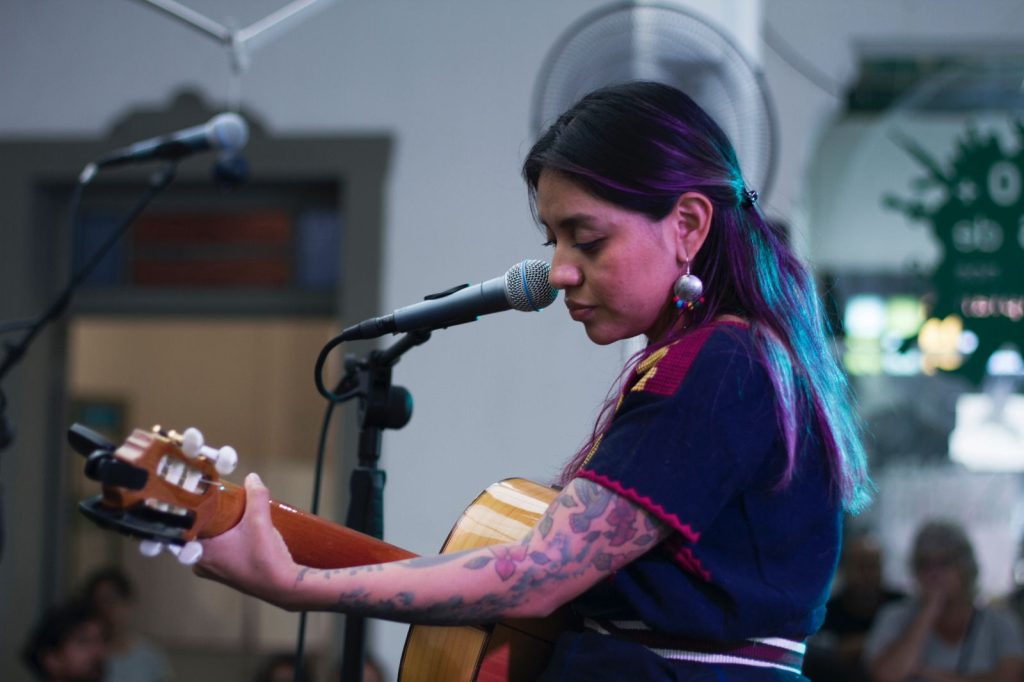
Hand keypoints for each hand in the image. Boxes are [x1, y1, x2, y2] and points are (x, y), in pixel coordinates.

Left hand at [194, 473, 300, 609]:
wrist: (285, 586)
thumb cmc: (266, 559)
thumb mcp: (261, 520)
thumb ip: (255, 495)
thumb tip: (252, 478)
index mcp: (201, 553)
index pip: (183, 526)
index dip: (191, 508)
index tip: (198, 494)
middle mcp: (201, 564)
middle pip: (197, 532)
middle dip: (208, 516)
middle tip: (217, 499)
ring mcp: (213, 571)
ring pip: (208, 542)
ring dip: (219, 528)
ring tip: (231, 511)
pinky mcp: (226, 574)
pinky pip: (218, 550)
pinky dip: (225, 539)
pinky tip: (239, 529)